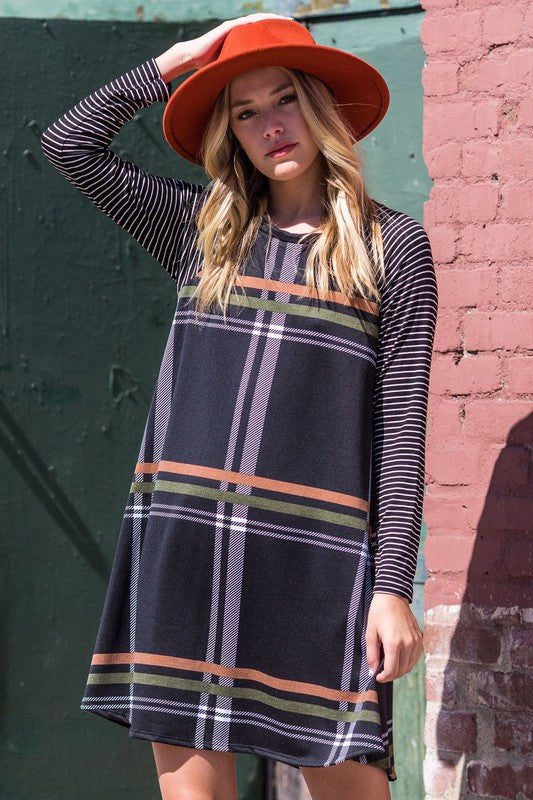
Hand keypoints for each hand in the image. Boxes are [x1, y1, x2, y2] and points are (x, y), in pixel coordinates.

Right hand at [155, 13, 292, 81]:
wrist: (193, 57)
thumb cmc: (212, 67)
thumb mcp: (234, 71)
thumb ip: (246, 74)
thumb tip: (259, 91)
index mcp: (245, 42)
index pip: (266, 36)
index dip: (279, 37)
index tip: (295, 41)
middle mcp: (242, 32)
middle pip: (266, 26)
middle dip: (281, 26)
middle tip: (297, 28)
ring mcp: (236, 28)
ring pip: (259, 21)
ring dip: (274, 21)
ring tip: (289, 23)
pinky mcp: (230, 28)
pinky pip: (248, 23)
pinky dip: (260, 22)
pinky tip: (271, 22)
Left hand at [365, 592, 422, 681]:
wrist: (393, 595)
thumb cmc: (379, 612)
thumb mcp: (370, 632)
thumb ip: (372, 653)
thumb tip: (373, 670)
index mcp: (394, 643)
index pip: (392, 670)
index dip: (384, 678)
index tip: (377, 677)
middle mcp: (408, 644)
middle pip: (402, 670)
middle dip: (391, 675)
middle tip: (381, 672)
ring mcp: (415, 641)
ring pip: (410, 666)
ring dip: (400, 670)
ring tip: (389, 665)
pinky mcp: (419, 638)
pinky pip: (415, 657)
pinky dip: (407, 662)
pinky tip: (399, 658)